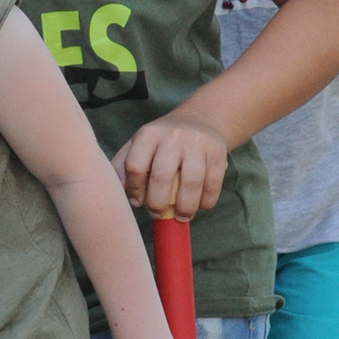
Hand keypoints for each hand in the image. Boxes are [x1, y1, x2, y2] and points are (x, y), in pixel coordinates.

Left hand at [114, 115, 228, 218]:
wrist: (199, 121)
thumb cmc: (161, 143)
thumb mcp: (138, 146)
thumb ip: (122, 167)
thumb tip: (121, 194)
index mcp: (148, 134)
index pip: (136, 166)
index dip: (135, 190)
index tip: (138, 202)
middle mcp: (173, 135)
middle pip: (162, 177)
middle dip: (158, 204)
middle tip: (158, 215)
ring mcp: (197, 142)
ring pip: (191, 183)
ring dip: (185, 208)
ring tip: (181, 217)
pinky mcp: (218, 151)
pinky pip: (212, 184)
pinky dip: (206, 202)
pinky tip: (199, 206)